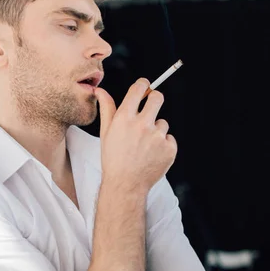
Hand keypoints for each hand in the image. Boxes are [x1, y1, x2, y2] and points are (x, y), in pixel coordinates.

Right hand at [96, 80, 176, 194]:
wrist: (125, 185)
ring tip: (144, 146)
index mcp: (124, 118)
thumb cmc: (113, 159)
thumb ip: (106, 108)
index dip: (143, 85)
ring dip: (156, 131)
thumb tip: (99, 91)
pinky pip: (169, 139)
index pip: (139, 89)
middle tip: (150, 109)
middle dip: (154, 99)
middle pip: (157, 98)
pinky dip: (163, 145)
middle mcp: (142, 125)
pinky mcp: (169, 148)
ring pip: (163, 123)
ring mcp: (157, 137)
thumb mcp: (106, 132)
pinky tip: (152, 154)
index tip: (144, 87)